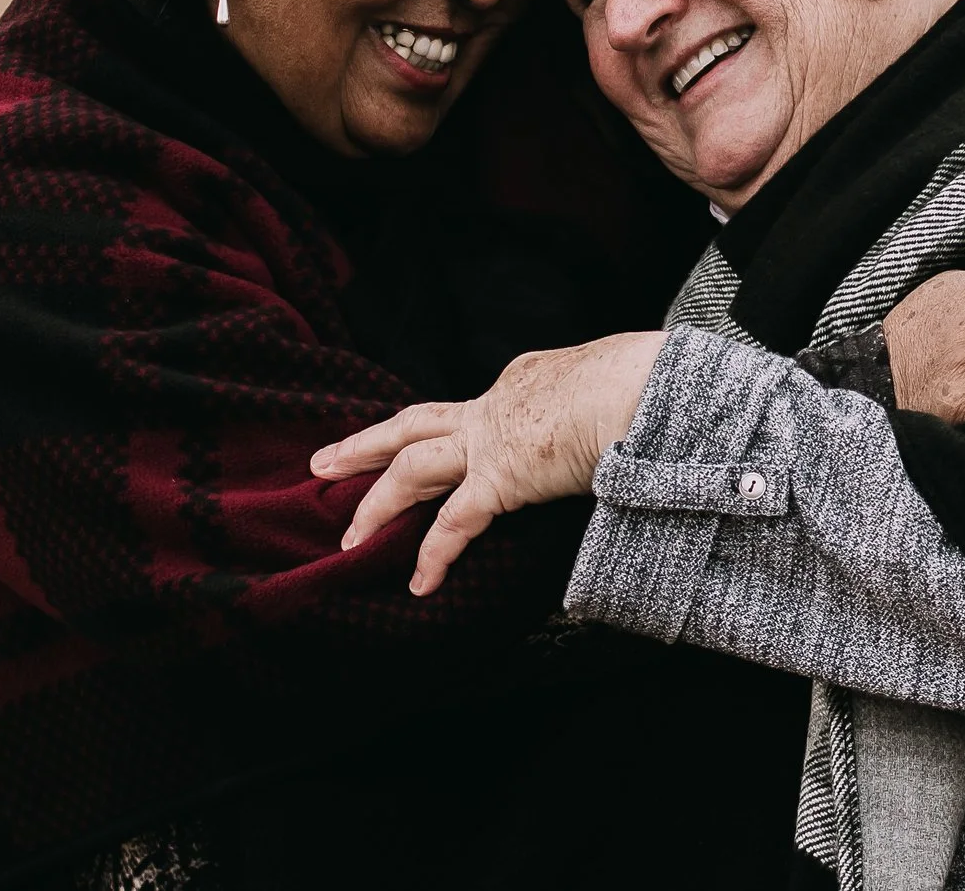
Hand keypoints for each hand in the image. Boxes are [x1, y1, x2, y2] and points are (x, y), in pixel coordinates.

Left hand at [310, 330, 667, 595]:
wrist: (637, 385)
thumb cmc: (638, 380)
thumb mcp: (611, 380)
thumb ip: (600, 400)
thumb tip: (623, 410)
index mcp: (524, 380)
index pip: (477, 407)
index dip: (455, 425)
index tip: (453, 438)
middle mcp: (494, 405)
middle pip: (415, 423)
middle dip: (367, 443)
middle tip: (326, 459)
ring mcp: (489, 441)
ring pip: (412, 469)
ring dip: (376, 502)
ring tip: (347, 534)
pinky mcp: (500, 478)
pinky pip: (454, 524)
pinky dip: (433, 555)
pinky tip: (418, 583)